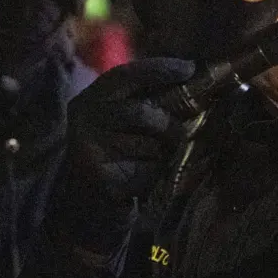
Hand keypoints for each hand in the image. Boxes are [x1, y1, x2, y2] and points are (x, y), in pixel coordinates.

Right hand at [57, 58, 195, 257]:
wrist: (86, 208)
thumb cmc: (116, 156)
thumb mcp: (124, 122)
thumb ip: (147, 102)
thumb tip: (194, 81)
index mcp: (90, 99)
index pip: (125, 75)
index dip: (159, 69)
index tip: (190, 68)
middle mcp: (84, 118)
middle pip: (139, 111)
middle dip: (169, 122)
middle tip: (186, 131)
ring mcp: (88, 147)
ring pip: (146, 144)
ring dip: (162, 153)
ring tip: (157, 161)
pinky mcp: (99, 176)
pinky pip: (143, 171)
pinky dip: (154, 176)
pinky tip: (146, 180)